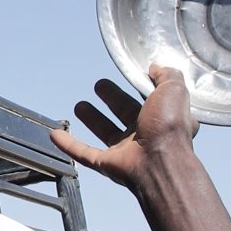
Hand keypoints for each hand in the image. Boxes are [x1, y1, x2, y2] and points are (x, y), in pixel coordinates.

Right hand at [50, 66, 197, 192]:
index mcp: (162, 118)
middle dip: (112, 99)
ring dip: (93, 119)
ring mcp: (126, 151)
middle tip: (100, 86)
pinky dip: (69, 145)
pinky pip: (84, 153)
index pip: (151, 100)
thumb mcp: (174, 90)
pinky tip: (56, 134)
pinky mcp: (107, 164)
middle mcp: (146, 135)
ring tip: (80, 105)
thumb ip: (167, 75)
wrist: (159, 161)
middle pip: (124, 113)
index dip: (140, 88)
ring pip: (105, 132)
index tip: (129, 75)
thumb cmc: (169, 128)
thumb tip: (156, 67)